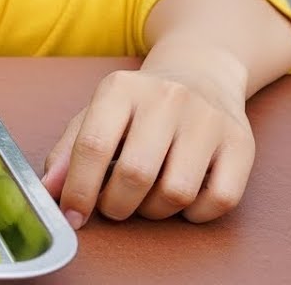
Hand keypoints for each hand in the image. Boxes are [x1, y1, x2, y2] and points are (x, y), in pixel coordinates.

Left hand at [40, 67, 254, 228]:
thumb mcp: (95, 115)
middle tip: (113, 206)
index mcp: (120, 88)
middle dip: (116, 205)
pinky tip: (182, 200)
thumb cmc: (138, 106)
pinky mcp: (241, 143)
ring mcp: (207, 119)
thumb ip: (68, 152)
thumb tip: (49, 192)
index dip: (78, 189)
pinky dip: (195, 213)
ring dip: (153, 211)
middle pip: (135, 174)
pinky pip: (218, 199)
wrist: (200, 73)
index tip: (73, 216)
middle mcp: (166, 98)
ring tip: (146, 199)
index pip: (93, 146)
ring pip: (176, 192)